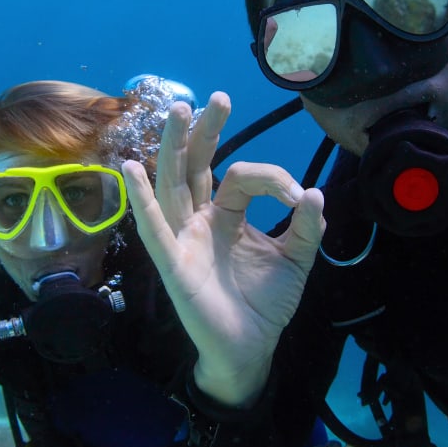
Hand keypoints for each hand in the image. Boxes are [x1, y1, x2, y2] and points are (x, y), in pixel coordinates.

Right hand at [122, 92, 324, 406]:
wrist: (251, 348)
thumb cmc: (265, 304)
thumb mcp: (296, 260)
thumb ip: (307, 227)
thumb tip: (314, 192)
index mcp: (226, 215)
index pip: (240, 176)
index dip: (271, 178)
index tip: (299, 196)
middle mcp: (199, 220)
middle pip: (195, 166)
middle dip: (204, 131)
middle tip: (217, 98)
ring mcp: (183, 240)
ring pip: (172, 186)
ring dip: (172, 148)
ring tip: (177, 111)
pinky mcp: (174, 265)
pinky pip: (154, 231)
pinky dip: (142, 202)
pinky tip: (132, 171)